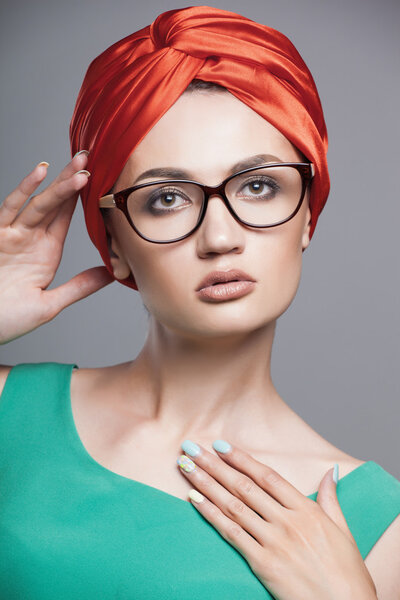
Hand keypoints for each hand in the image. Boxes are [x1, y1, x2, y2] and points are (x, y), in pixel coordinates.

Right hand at [0, 152, 113, 343]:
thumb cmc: (9, 319)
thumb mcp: (50, 304)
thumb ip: (79, 287)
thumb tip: (109, 274)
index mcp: (45, 252)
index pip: (66, 217)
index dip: (80, 198)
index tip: (98, 179)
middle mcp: (30, 238)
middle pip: (55, 203)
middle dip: (71, 180)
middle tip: (90, 158)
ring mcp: (13, 235)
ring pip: (38, 202)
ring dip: (58, 183)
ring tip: (77, 164)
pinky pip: (10, 209)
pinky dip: (24, 190)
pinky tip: (40, 172)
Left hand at [177, 441, 377, 599]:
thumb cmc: (347, 574)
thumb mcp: (343, 530)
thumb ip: (330, 498)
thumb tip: (330, 471)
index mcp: (307, 510)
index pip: (266, 476)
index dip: (241, 459)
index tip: (220, 446)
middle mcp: (287, 521)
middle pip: (243, 486)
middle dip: (214, 465)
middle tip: (192, 448)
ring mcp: (273, 542)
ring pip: (233, 505)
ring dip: (206, 484)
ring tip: (186, 467)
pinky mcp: (262, 564)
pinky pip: (231, 534)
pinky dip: (211, 514)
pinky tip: (194, 499)